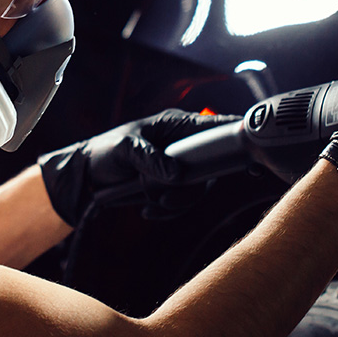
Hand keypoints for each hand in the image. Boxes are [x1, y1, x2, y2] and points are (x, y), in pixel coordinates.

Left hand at [39, 110, 238, 226]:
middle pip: (210, 169)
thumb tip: (175, 174)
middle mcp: (182, 145)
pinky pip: (181, 202)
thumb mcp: (124, 150)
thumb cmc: (104, 151)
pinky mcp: (170, 185)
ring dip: (174, 202)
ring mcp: (178, 166)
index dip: (235, 137)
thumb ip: (149, 159)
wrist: (86, 174)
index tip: (250, 155)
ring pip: (196, 189)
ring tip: (149, 202)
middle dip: (190, 189)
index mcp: (176, 126)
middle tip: (166, 197)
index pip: (214, 127)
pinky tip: (146, 211)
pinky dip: (165, 210)